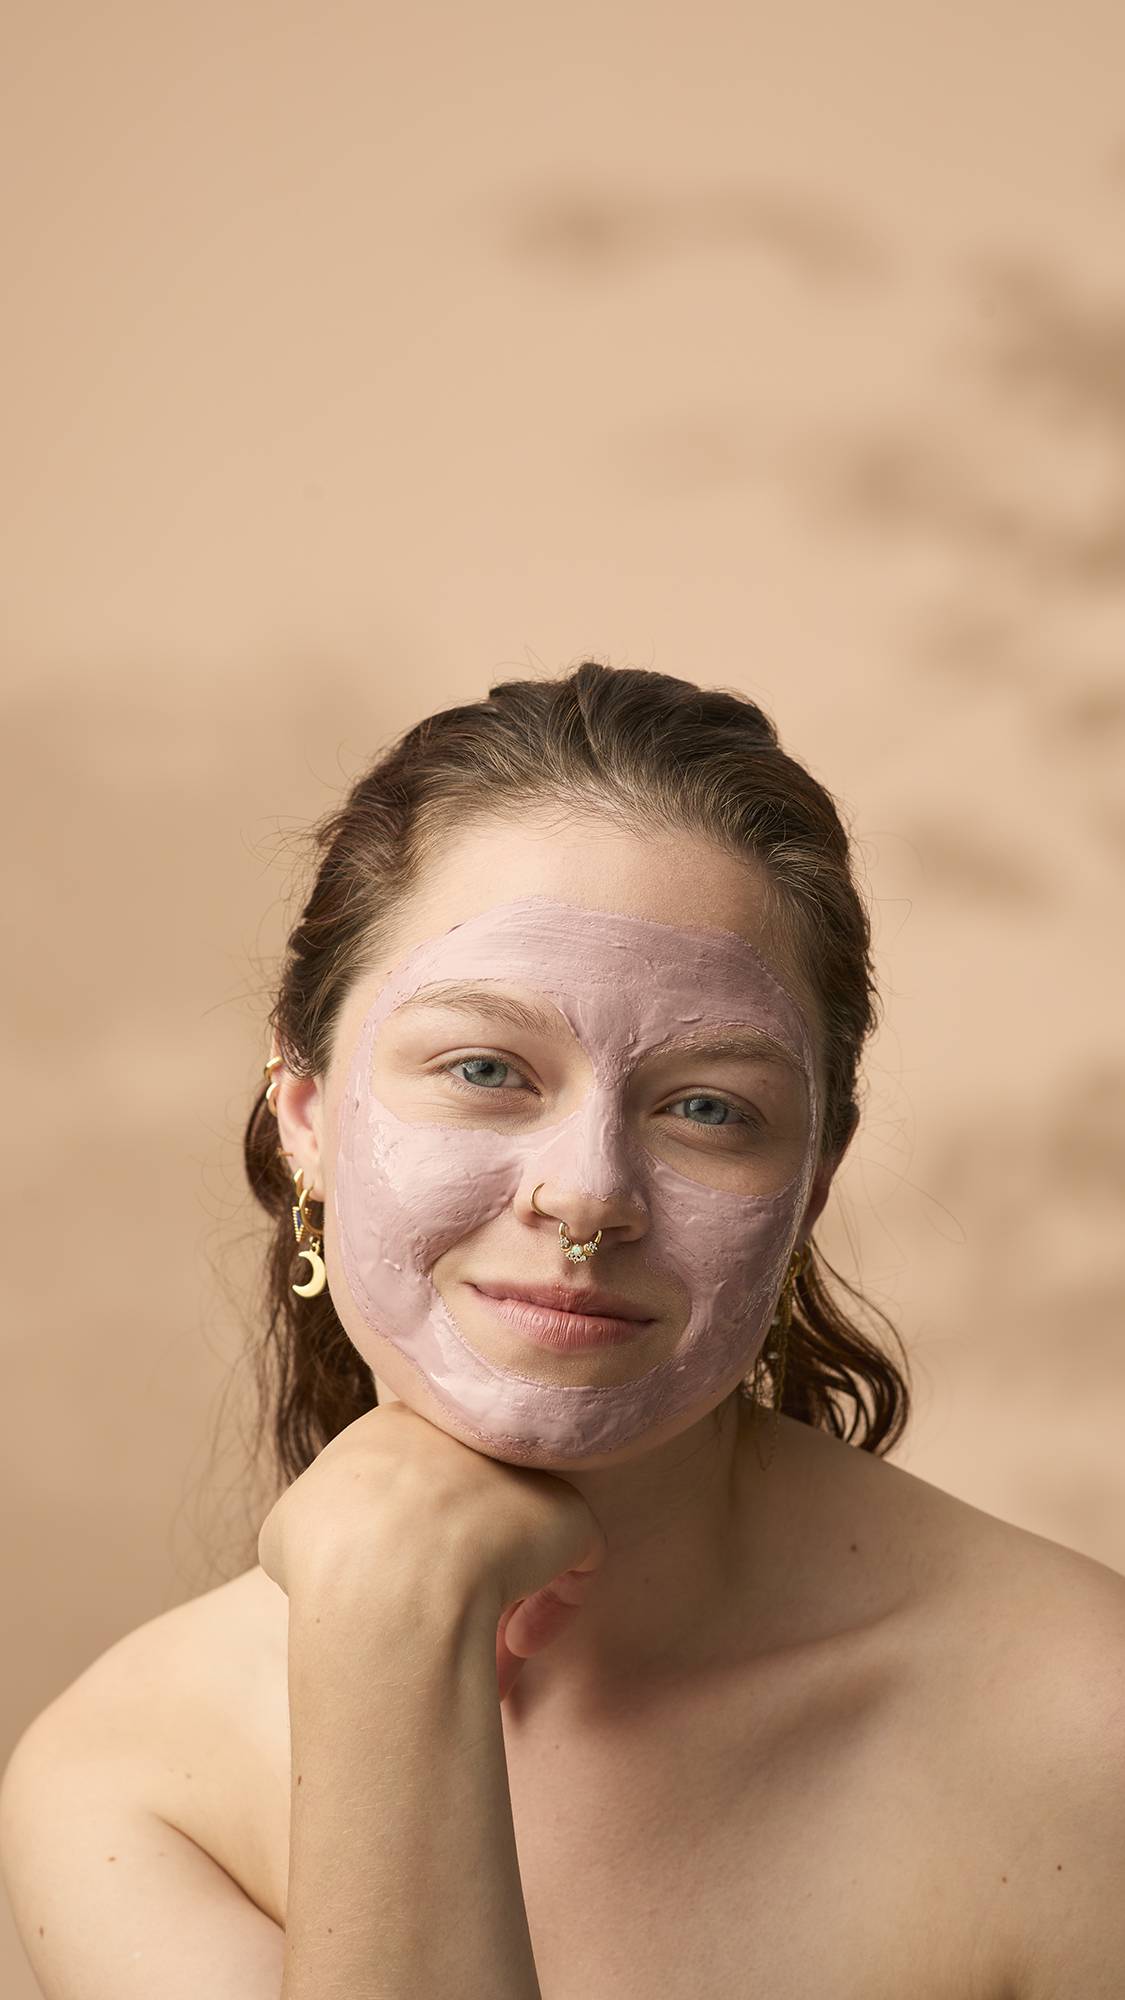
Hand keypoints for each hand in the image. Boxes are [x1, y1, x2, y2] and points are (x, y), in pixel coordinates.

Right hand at [257, 1401, 607, 1701]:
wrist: (388, 1573)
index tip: (400, 1591)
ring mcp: (522, 1471)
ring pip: (523, 1534)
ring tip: (491, 1654)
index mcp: (399, 1426)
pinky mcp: (567, 1512)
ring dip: (508, 1596)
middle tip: (448, 1623)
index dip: (411, 1540)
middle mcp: (466, 1436)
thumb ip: (319, 1524)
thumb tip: (330, 1554)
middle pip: (474, 1506)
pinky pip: (573, 1565)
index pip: (415, 1477)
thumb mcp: (290, 1525)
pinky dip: (548, 1609)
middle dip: (463, 1568)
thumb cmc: (328, 1553)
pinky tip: (517, 1646)